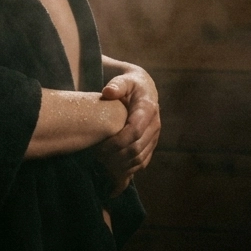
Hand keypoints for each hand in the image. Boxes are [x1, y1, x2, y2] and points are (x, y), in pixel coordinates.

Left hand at [92, 65, 159, 196]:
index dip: (116, 143)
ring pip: (139, 160)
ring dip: (120, 165)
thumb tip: (108, 91)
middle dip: (115, 156)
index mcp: (148, 110)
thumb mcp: (123, 80)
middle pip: (136, 149)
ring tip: (101, 163)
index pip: (134, 132)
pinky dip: (127, 169)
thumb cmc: (129, 84)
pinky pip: (142, 163)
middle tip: (96, 156)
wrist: (144, 89)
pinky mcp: (151, 145)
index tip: (99, 147)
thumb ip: (117, 84)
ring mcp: (154, 137)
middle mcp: (154, 126)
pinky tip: (112, 169)